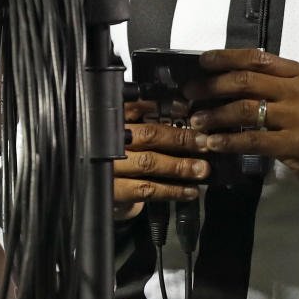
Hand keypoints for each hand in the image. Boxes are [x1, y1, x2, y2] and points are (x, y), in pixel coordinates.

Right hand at [113, 101, 210, 220]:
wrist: (94, 191)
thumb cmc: (120, 157)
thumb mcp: (128, 135)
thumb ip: (148, 123)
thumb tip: (185, 115)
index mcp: (113, 121)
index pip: (136, 106)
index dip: (160, 106)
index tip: (184, 108)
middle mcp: (108, 141)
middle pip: (147, 135)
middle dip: (180, 139)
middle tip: (203, 142)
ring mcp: (109, 167)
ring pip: (149, 163)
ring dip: (179, 166)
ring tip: (201, 168)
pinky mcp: (113, 191)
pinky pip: (146, 189)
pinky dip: (172, 190)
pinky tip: (188, 190)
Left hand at [184, 48, 298, 197]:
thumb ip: (273, 84)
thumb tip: (228, 78)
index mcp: (298, 73)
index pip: (257, 57)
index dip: (225, 57)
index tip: (201, 62)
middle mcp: (298, 90)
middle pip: (246, 80)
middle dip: (211, 86)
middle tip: (189, 94)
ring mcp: (298, 117)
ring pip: (245, 110)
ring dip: (215, 116)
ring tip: (196, 122)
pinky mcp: (296, 144)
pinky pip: (254, 140)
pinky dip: (229, 141)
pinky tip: (213, 144)